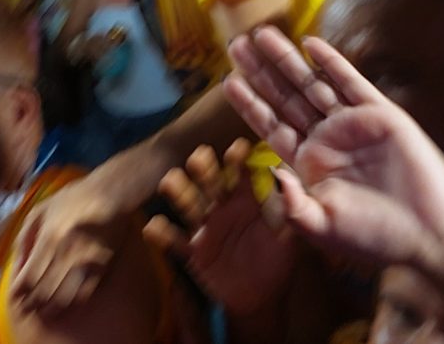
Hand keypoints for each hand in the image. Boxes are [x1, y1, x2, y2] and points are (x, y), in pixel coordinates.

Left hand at [11, 169, 137, 310]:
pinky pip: (84, 294)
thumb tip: (17, 267)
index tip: (14, 298)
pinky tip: (63, 306)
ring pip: (63, 298)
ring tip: (41, 313)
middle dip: (31, 304)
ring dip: (49, 309)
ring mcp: (86, 263)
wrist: (109, 194)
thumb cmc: (70, 200)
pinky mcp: (102, 268)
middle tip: (25, 310)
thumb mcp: (39, 211)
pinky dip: (71, 304)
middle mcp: (66, 254)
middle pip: (44, 291)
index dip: (20, 292)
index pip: (29, 277)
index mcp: (48, 238)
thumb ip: (24, 239)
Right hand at [144, 141, 294, 315]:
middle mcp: (222, 208)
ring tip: (169, 181)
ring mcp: (204, 228)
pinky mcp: (192, 252)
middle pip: (210, 182)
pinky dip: (162, 234)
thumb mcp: (289, 235)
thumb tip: (289, 180)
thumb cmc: (276, 259)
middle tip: (199, 157)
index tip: (239, 148)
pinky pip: (174, 242)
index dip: (240, 161)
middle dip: (204, 169)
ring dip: (178, 192)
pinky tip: (152, 226)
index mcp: (247, 200)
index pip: (242, 174)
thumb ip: (291, 210)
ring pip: (188, 205)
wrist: (261, 296)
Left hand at [226, 29, 443, 276]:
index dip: (249, 103)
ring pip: (312, 84)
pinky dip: (331, 63)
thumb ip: (291, 203)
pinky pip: (350, 82)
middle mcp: (326, 139)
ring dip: (287, 60)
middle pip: (285, 98)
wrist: (429, 232)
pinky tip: (310, 44)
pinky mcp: (380, 114)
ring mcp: (352, 124)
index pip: (270, 126)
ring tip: (260, 34)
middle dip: (260, 72)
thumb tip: (270, 173)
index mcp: (308, 164)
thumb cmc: (375, 236)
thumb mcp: (322, 226)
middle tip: (234, 44)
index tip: (227, 80)